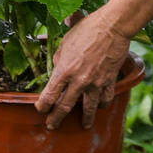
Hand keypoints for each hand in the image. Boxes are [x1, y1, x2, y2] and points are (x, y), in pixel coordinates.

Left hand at [35, 7, 131, 130]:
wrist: (112, 26)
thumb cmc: (87, 29)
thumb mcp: (65, 42)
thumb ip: (60, 59)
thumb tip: (58, 69)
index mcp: (64, 70)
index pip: (49, 95)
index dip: (42, 105)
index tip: (40, 109)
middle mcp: (79, 80)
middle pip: (64, 107)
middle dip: (56, 119)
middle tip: (51, 125)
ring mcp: (96, 83)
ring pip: (89, 109)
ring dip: (85, 119)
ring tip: (84, 125)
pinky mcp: (109, 80)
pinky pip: (106, 98)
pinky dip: (103, 104)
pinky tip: (101, 106)